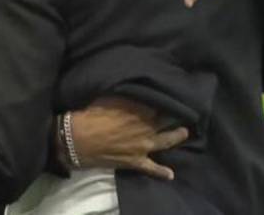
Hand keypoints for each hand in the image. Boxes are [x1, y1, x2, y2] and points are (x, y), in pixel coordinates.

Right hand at [68, 96, 189, 179]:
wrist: (78, 139)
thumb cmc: (92, 114)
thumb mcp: (111, 96)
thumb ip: (128, 95)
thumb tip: (138, 89)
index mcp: (141, 109)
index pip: (160, 102)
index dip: (166, 98)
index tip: (171, 94)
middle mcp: (147, 127)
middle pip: (167, 120)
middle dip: (176, 115)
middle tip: (184, 111)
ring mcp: (144, 146)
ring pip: (166, 141)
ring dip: (177, 136)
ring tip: (184, 133)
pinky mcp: (136, 161)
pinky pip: (152, 168)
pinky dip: (162, 172)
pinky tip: (171, 174)